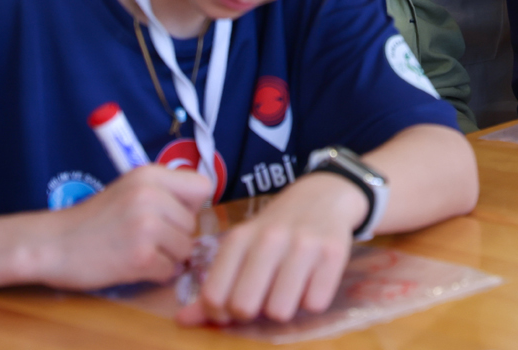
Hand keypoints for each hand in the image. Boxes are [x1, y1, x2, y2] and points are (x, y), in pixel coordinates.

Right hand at [3, 164, 218, 290]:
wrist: (53, 244)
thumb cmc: (93, 219)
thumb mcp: (129, 188)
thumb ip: (164, 192)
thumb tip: (201, 208)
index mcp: (150, 174)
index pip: (203, 187)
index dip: (191, 205)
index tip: (171, 214)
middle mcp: (151, 196)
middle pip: (194, 224)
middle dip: (175, 235)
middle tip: (143, 236)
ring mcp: (146, 227)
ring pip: (185, 249)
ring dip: (166, 256)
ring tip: (136, 249)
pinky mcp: (140, 257)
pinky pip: (170, 271)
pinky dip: (155, 273)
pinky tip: (131, 264)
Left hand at [178, 172, 361, 325]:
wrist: (324, 195)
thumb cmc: (275, 229)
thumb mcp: (242, 248)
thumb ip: (215, 286)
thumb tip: (183, 321)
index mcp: (240, 237)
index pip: (214, 297)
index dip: (220, 314)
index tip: (232, 307)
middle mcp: (269, 238)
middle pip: (244, 307)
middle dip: (252, 313)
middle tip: (263, 298)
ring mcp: (303, 245)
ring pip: (280, 311)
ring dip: (284, 308)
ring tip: (288, 288)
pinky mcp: (333, 253)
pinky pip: (314, 304)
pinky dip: (312, 300)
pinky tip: (311, 281)